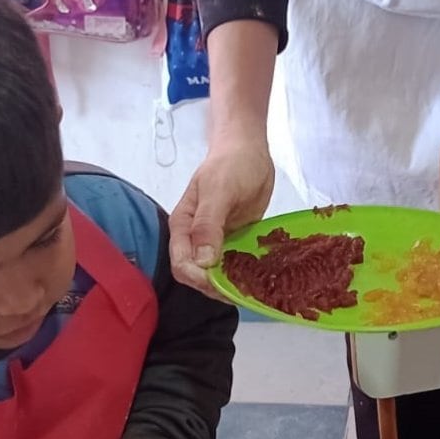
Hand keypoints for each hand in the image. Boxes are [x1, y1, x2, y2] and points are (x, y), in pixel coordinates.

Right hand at [168, 139, 273, 295]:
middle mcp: (195, 239)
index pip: (182, 265)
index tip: (223, 283)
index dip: (199, 279)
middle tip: (242, 289)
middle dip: (215, 287)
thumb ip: (208, 225)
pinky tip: (257, 279)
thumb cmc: (230, 164)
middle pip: (197, 276)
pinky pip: (234, 265)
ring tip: (252, 288)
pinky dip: (243, 275)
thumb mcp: (219, 191)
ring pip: (216, 274)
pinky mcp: (234, 241)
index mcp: (183, 227)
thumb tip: (202, 262)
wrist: (249, 150)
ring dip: (231, 284)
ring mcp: (215, 242)